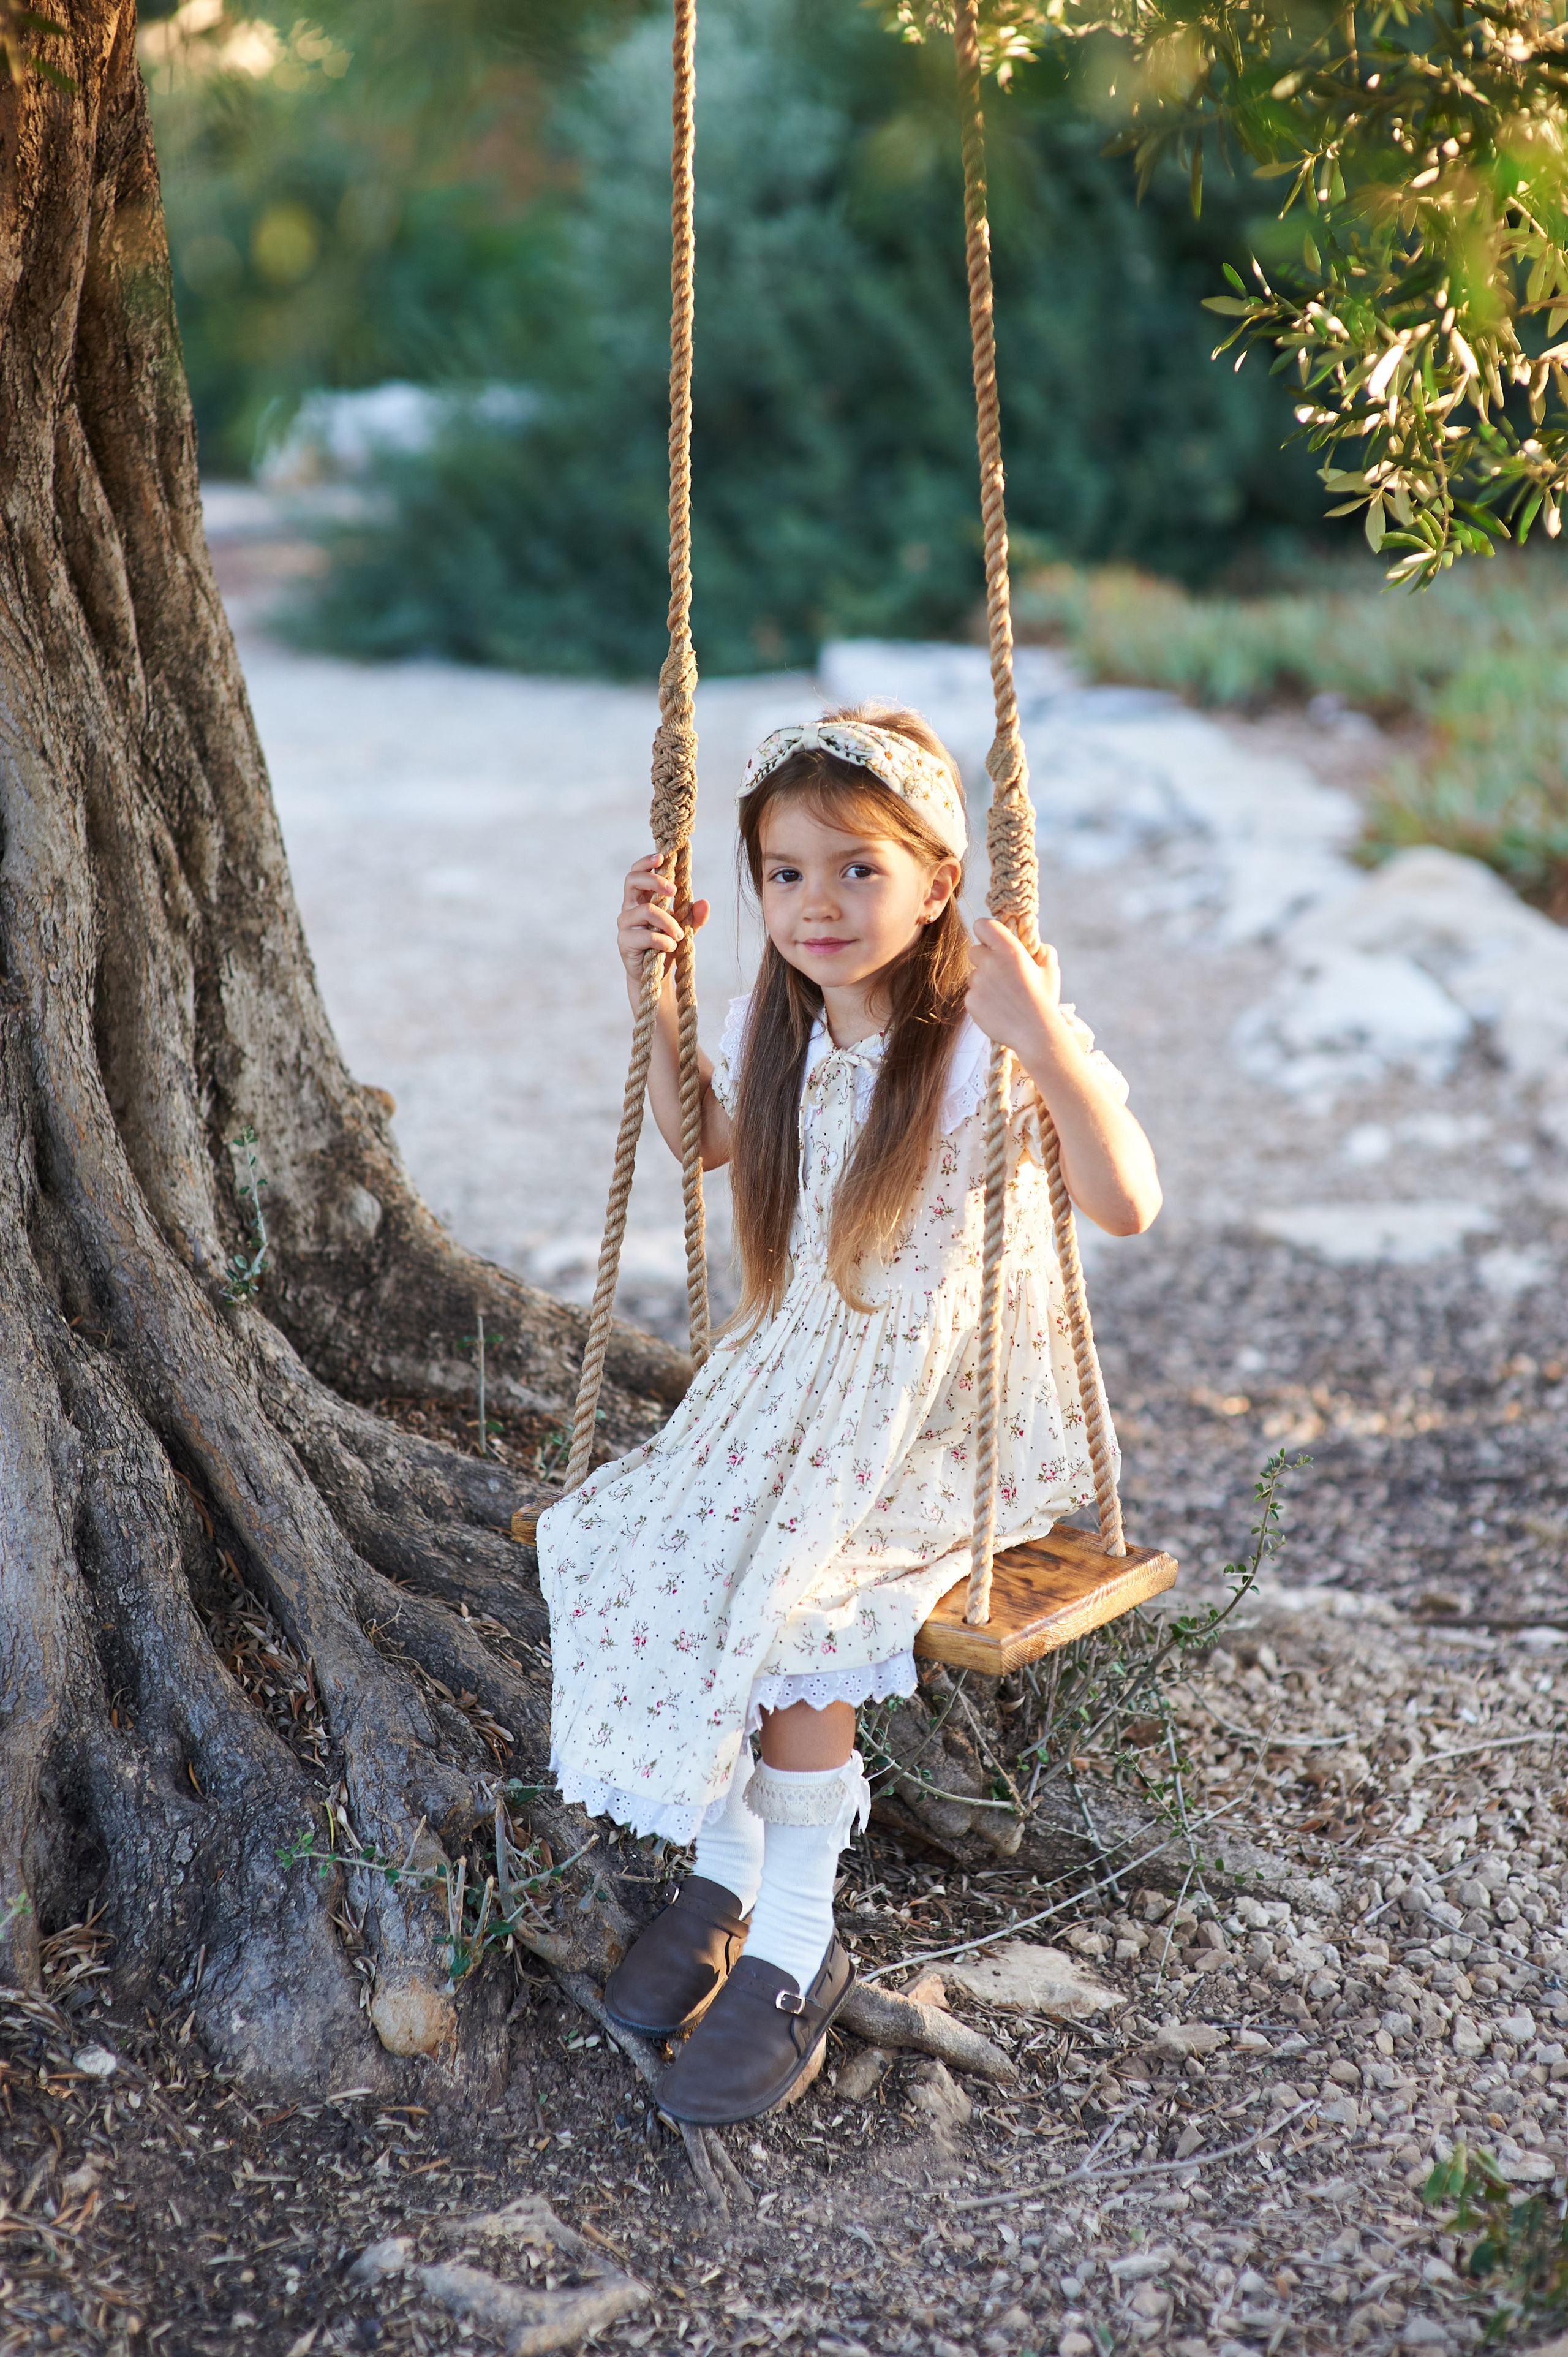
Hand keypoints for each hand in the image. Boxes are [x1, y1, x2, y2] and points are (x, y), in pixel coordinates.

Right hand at [617, 853, 709, 994]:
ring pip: (646, 910)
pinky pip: (647, 935)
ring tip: (680, 936)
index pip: (637, 872)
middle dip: (655, 881)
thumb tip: (705, 903)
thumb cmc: (668, 944)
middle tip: (674, 891)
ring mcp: (625, 923)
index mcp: (641, 897)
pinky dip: (664, 940)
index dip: (646, 862)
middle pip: (633, 880)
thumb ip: (695, 915)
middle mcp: (629, 906)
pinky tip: (671, 947)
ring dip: (669, 922)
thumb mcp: (685, 927)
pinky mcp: (624, 941)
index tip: (662, 858)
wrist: (656, 975)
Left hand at [965, 917, 1061, 1056]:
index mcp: (1009, 950)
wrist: (1035, 1033)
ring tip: (1004, 996)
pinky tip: (998, 1008)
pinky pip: (971, 994)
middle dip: (985, 959)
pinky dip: (981, 1000)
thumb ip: (1042, 950)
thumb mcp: (1050, 969)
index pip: (982, 925)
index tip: (993, 941)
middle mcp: (990, 963)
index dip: (987, 932)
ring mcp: (978, 983)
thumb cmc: (1044, 1000)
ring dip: (983, 981)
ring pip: (973, 975)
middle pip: (974, 950)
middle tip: (1001, 973)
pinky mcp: (971, 1001)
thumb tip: (1035, 945)